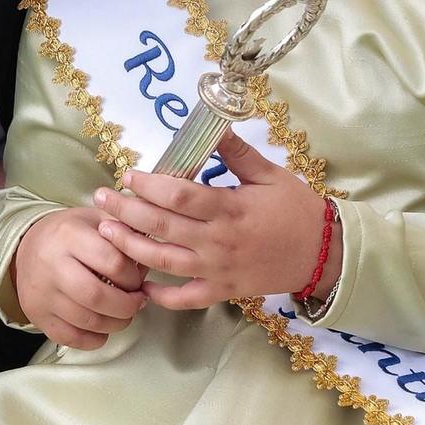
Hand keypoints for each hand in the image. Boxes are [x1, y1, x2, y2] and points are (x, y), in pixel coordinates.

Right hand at [11, 208, 146, 349]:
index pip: (113, 263)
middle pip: (98, 297)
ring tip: (123, 313)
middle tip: (136, 302)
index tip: (138, 279)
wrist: (26, 247)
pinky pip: (73, 338)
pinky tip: (102, 325)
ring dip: (116, 323)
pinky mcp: (38, 316)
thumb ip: (125, 232)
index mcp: (70, 235)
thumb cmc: (68, 234)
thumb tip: (153, 251)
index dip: (134, 277)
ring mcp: (43, 293)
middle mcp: (52, 265)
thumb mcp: (95, 219)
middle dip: (127, 306)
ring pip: (88, 321)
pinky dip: (95, 338)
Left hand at [93, 132, 329, 309]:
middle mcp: (218, 241)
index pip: (179, 197)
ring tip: (105, 233)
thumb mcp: (270, 174)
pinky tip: (141, 286)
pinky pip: (187, 299)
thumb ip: (237, 152)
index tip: (128, 175)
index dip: (149, 186)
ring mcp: (218, 270)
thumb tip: (212, 125)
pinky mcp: (224, 292)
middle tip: (100, 199)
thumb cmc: (296, 209)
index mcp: (229, 209)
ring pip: (165, 262)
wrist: (324, 255)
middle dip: (126, 212)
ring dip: (131, 248)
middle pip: (162, 227)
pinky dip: (162, 297)